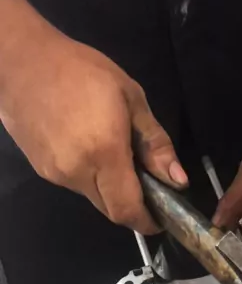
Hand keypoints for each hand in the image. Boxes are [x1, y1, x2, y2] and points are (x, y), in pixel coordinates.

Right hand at [0, 30, 187, 233]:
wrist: (21, 62)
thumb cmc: (80, 71)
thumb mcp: (131, 97)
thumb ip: (155, 143)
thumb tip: (178, 180)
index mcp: (104, 153)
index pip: (127, 210)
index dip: (147, 222)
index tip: (161, 218)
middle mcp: (77, 172)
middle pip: (112, 211)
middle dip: (133, 207)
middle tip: (147, 185)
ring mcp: (57, 175)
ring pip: (94, 199)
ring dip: (111, 190)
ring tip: (116, 155)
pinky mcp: (43, 171)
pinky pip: (77, 185)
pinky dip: (92, 178)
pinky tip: (90, 147)